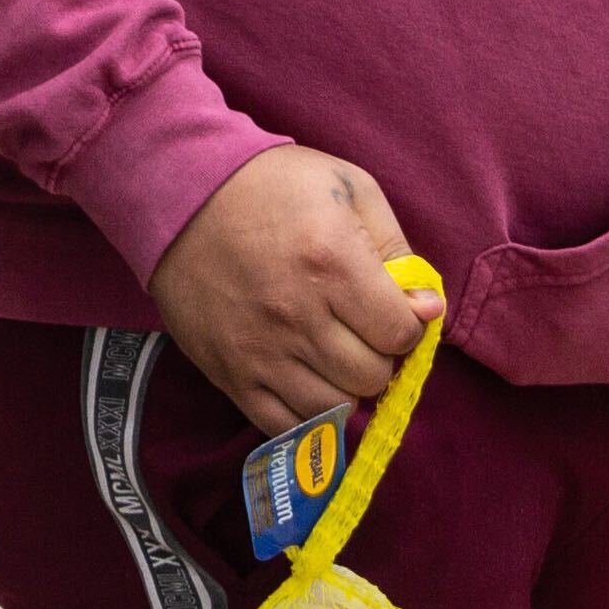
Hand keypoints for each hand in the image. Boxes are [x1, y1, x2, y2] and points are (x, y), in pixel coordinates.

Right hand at [149, 144, 432, 437]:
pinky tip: (308, 382)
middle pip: (371, 376)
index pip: (400, 333)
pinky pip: (282, 424)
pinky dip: (306, 414)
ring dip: (346, 387)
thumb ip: (396, 247)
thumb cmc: (272, 185)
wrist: (181, 192)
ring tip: (336, 357)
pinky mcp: (228, 373)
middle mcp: (297, 315)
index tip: (395, 311)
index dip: (408, 325)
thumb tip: (427, 308)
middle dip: (380, 357)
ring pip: (333, 406)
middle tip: (364, 334)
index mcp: (332, 263)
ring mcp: (259, 350)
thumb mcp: (348, 188)